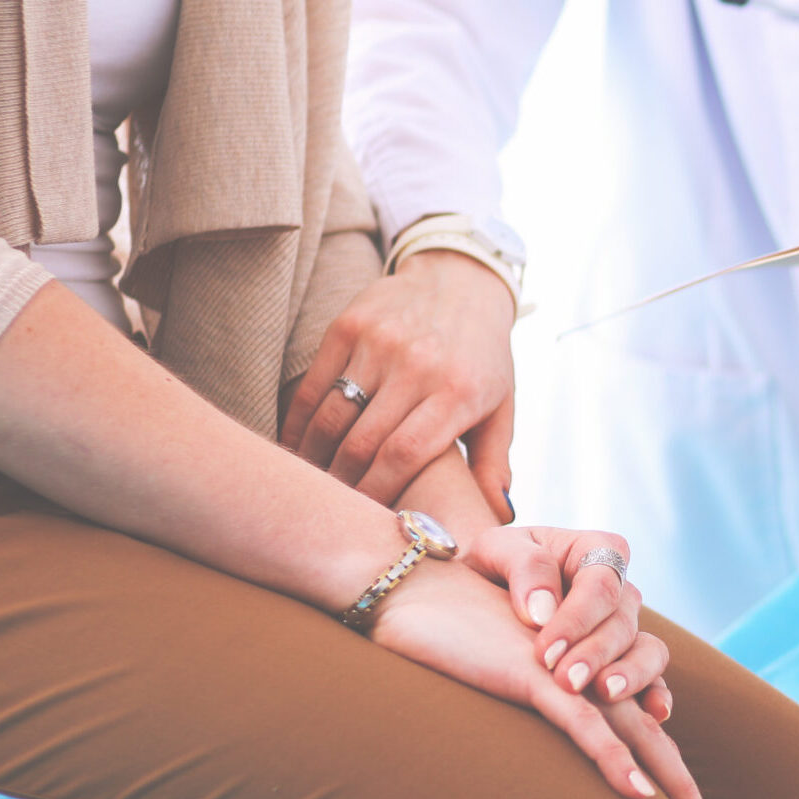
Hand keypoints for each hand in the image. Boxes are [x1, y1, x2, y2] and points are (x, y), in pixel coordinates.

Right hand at [282, 252, 517, 516]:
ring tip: (317, 483)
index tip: (369, 518)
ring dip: (317, 458)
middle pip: (363, 443)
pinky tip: (297, 447)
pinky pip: (312, 386)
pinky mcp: (347, 326)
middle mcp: (417, 365)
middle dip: (345, 484)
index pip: (405, 454)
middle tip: (338, 508)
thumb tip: (496, 519)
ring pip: (332, 417)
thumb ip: (495, 463)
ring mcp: (379, 343)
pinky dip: (298, 423)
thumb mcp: (500, 405)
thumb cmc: (482, 356)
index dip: (379, 491)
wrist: (460, 280)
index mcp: (458, 391)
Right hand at [371, 557, 721, 798]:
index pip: (644, 739)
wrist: (413, 590)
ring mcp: (570, 676)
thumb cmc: (452, 637)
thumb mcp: (502, 685)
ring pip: (638, 738)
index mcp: (589, 681)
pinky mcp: (538, 675)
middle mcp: (592, 677)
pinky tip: (638, 793)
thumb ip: (533, 715)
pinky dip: (613, 759)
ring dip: (674, 792)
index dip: (672, 788)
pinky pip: (585, 723)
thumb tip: (532, 776)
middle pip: (657, 746)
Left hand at [459, 525, 673, 722]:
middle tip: (566, 682)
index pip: (601, 584)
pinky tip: (653, 715)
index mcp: (596, 550)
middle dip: (595, 654)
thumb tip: (543, 612)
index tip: (545, 652)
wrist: (484, 589)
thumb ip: (524, 567)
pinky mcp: (625, 661)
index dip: (578, 619)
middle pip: (623, 621)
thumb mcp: (495, 549)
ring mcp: (626, 627)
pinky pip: (653, 678)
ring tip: (605, 695)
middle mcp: (620, 588)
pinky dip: (656, 695)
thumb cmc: (493, 564)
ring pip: (648, 650)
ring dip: (631, 675)